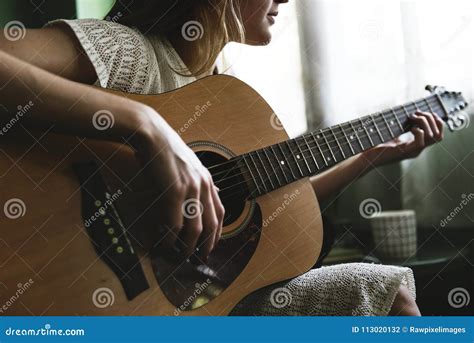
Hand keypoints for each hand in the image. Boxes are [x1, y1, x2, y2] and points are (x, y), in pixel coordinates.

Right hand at [129, 107, 224, 259]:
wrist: (151, 133)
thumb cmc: (165, 148)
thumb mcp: (189, 162)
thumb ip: (199, 179)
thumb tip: (210, 192)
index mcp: (207, 179)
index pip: (221, 212)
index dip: (218, 232)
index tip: (211, 245)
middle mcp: (203, 185)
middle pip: (211, 225)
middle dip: (206, 246)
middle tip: (198, 259)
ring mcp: (190, 189)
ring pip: (194, 229)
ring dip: (187, 247)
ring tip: (180, 256)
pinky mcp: (174, 192)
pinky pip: (174, 223)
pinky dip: (169, 238)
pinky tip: (164, 244)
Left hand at [361, 111, 443, 166]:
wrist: (366, 156)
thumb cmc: (377, 144)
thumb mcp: (393, 132)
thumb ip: (402, 125)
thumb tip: (409, 112)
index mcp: (416, 144)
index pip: (438, 134)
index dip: (436, 121)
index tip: (423, 112)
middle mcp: (417, 149)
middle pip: (438, 134)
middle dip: (430, 119)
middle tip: (416, 113)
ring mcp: (412, 151)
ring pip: (432, 137)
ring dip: (424, 122)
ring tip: (411, 117)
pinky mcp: (404, 152)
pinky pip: (420, 142)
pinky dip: (418, 131)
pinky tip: (409, 128)